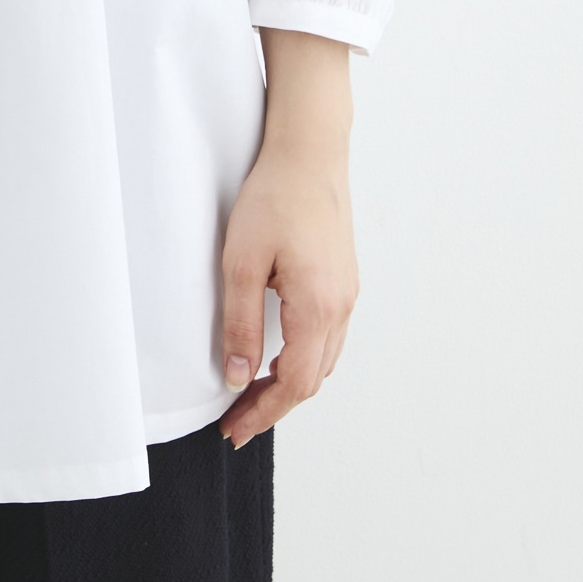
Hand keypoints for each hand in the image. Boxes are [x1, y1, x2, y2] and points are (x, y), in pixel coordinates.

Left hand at [218, 30, 358, 449]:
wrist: (309, 152)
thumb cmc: (274, 198)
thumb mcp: (241, 262)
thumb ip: (240, 324)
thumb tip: (239, 377)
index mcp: (319, 306)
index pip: (294, 383)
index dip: (264, 412)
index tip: (234, 429)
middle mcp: (342, 306)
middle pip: (313, 379)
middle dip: (274, 405)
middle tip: (237, 421)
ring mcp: (348, 293)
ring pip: (323, 360)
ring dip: (290, 383)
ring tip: (252, 394)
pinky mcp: (344, 279)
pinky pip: (328, 336)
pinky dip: (304, 358)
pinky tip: (279, 355)